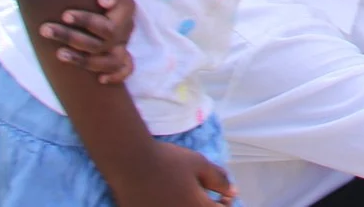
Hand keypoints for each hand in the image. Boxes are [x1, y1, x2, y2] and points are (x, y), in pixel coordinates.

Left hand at [43, 0, 136, 83]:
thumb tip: (104, 3)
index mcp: (125, 8)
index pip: (106, 25)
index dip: (85, 21)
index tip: (63, 15)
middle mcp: (126, 27)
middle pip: (102, 44)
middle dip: (72, 38)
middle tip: (46, 29)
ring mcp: (123, 41)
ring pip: (110, 61)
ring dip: (83, 61)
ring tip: (59, 54)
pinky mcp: (120, 51)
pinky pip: (126, 68)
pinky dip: (116, 76)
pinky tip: (98, 79)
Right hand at [118, 141, 235, 205]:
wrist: (130, 163)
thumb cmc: (167, 161)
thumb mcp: (199, 164)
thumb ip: (219, 179)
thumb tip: (232, 191)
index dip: (225, 204)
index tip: (224, 196)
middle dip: (208, 206)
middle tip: (207, 197)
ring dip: (190, 205)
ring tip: (186, 196)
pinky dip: (173, 205)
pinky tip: (169, 198)